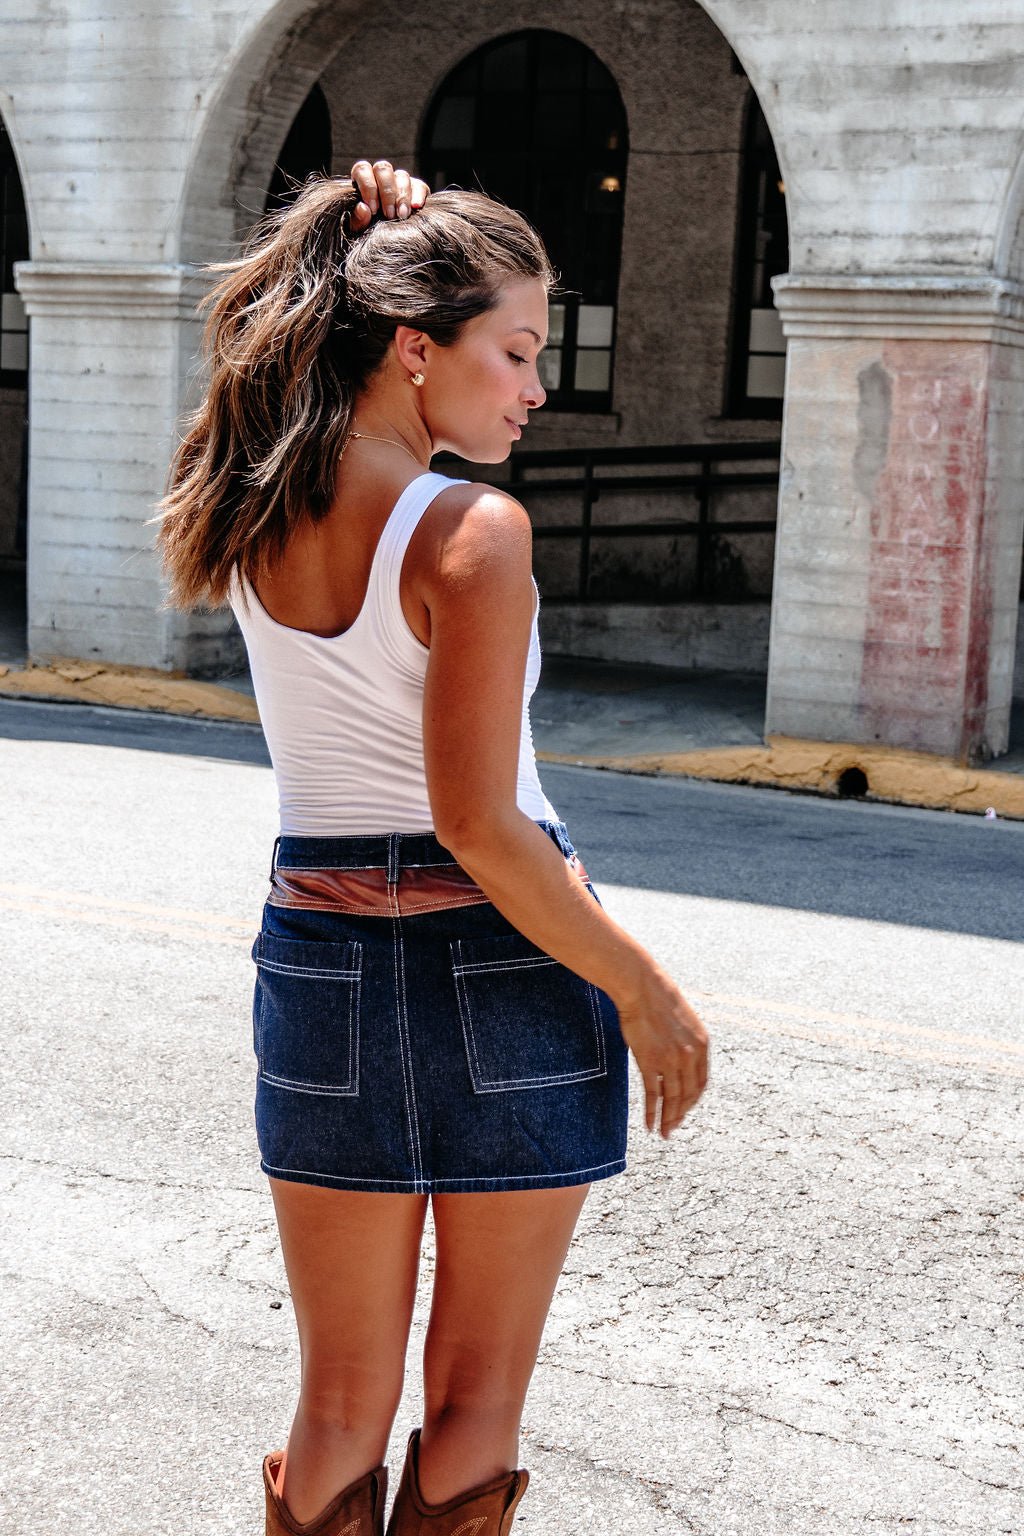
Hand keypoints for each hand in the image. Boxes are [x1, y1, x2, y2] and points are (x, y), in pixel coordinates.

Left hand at [349, 158, 429, 229]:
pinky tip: (416, 207)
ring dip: (402, 196)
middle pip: (383, 169)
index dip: (368, 187)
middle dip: (387, 192)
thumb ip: (357, 220)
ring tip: (402, 216)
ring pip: (402, 175)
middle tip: (389, 215)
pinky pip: (419, 185)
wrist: (387, 248)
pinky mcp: (416, 189)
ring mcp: (399, 181)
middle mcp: (380, 177)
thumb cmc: (367, 235)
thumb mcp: (358, 232)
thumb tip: (363, 208)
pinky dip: (418, 195)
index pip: (363, 170)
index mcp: (362, 181)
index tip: (374, 209)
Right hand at [614, 969, 708, 1137]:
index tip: (684, 1110)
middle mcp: (691, 1055)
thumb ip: (687, 1043)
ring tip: (664, 1133)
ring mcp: (671, 1059)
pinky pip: (654, 1094)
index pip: (701, 1083)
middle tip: (673, 1128)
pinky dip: (652, 1112)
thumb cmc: (658, 1000)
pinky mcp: (651, 1061)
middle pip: (689, 1094)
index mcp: (703, 1045)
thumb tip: (682, 1060)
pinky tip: (649, 1124)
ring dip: (669, 1119)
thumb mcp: (684, 1022)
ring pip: (673, 1098)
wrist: (641, 987)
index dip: (693, 1101)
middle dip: (681, 1114)